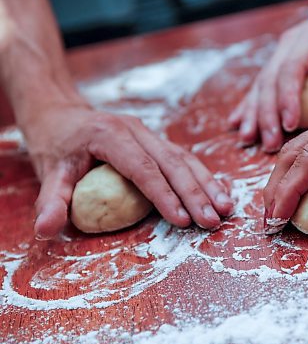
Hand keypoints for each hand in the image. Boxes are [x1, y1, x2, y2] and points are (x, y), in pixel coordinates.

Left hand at [23, 103, 233, 239]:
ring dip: (207, 183)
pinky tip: (218, 191)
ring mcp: (149, 133)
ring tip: (226, 208)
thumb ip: (51, 200)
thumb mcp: (49, 169)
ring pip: (184, 158)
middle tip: (213, 219)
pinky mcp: (155, 141)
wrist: (63, 112)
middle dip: (195, 193)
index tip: (182, 220)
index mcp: (111, 135)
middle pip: (172, 162)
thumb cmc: (57, 142)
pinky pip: (183, 157)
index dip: (164, 195)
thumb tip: (45, 231)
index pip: (143, 168)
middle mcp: (136, 130)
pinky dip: (202, 176)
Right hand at [229, 0, 307, 151]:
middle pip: (270, 80)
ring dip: (253, 114)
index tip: (290, 125)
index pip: (293, 67)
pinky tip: (237, 124)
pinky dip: (248, 107)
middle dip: (267, 114)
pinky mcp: (276, 65)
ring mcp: (279, 54)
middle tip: (270, 144)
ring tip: (249, 139)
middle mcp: (289, 45)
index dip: (288, 96)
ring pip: (259, 85)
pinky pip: (258, 87)